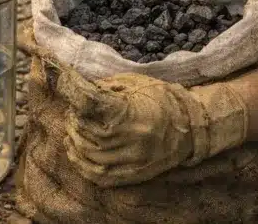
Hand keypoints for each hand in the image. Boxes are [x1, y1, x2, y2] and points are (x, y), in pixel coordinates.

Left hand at [59, 69, 247, 186]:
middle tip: (73, 112)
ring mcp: (132, 161)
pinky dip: (81, 164)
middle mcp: (131, 140)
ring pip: (89, 155)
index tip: (66, 89)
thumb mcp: (136, 82)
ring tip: (73, 129)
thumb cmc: (162, 99)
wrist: (191, 126)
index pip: (92, 107)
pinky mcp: (133, 175)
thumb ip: (107, 86)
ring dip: (74, 140)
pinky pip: (99, 175)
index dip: (75, 98)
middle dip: (75, 121)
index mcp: (132, 114)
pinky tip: (74, 151)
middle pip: (87, 132)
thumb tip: (81, 87)